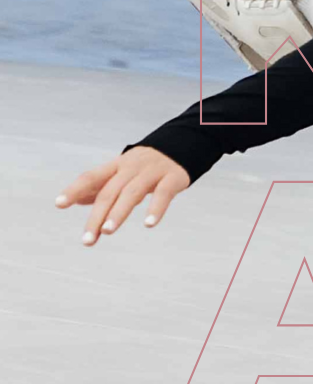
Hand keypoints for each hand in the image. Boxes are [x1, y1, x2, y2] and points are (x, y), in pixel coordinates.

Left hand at [55, 146, 191, 245]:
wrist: (183, 143)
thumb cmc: (147, 164)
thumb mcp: (123, 171)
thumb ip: (102, 186)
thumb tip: (77, 200)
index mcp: (117, 166)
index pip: (91, 176)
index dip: (74, 189)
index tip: (59, 204)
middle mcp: (131, 167)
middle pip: (110, 191)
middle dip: (97, 216)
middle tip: (88, 239)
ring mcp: (152, 172)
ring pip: (132, 192)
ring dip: (118, 213)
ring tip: (107, 231)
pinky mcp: (173, 178)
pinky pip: (163, 194)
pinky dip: (156, 209)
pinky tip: (149, 224)